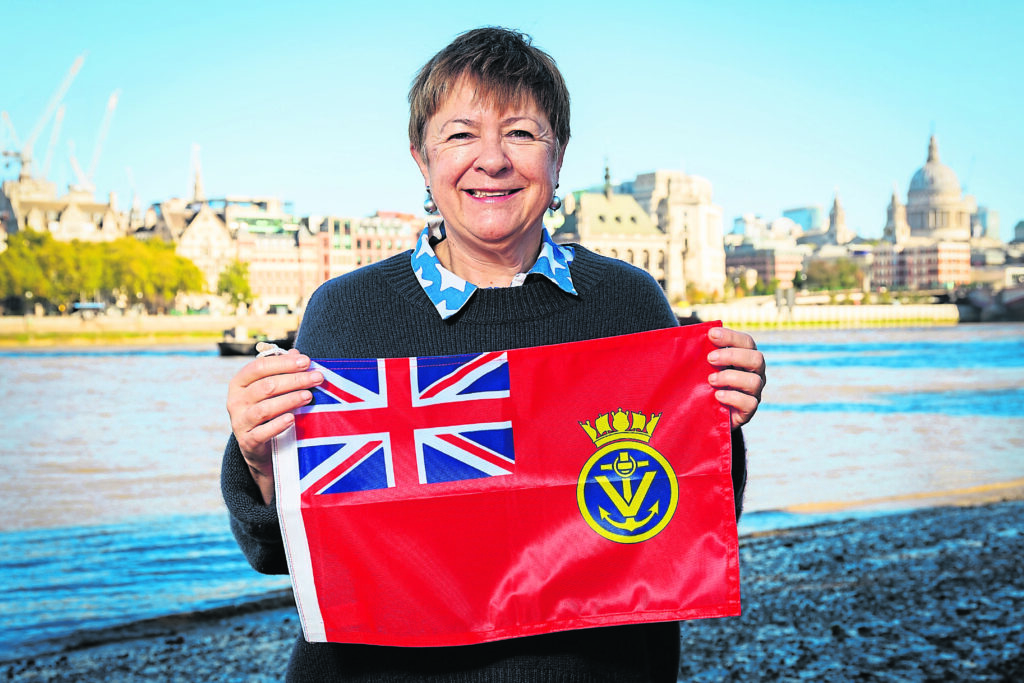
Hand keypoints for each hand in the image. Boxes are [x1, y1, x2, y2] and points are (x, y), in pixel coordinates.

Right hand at [226, 348, 322, 503]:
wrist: (259, 447)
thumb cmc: (268, 411)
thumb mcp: (272, 390)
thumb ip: (282, 371)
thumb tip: (297, 353)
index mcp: (239, 383)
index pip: (259, 367)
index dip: (284, 363)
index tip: (306, 361)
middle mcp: (236, 401)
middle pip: (266, 386)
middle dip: (294, 380)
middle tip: (317, 378)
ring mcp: (240, 422)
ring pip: (265, 408)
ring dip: (289, 400)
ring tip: (309, 396)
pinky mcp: (248, 442)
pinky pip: (262, 432)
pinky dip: (278, 424)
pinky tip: (292, 418)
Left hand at [706, 326, 765, 429]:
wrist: (704, 414)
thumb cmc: (704, 383)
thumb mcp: (704, 366)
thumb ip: (704, 352)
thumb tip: (695, 335)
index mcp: (746, 358)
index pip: (747, 342)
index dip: (731, 336)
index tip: (711, 334)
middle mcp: (754, 374)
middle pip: (756, 359)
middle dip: (732, 356)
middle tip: (710, 359)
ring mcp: (754, 393)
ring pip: (755, 381)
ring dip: (730, 377)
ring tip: (711, 380)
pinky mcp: (748, 411)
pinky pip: (749, 403)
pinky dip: (733, 397)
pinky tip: (717, 395)